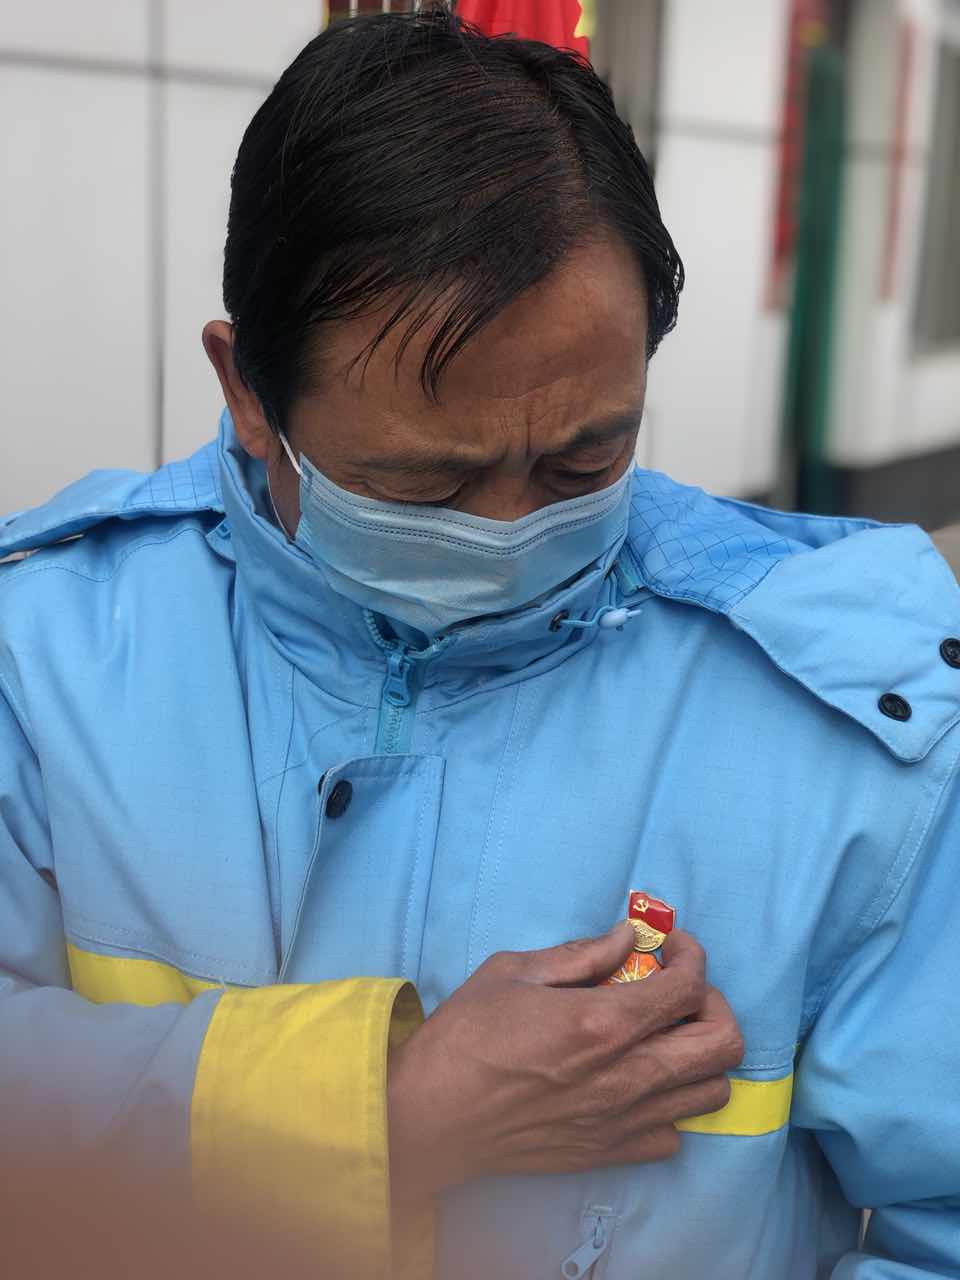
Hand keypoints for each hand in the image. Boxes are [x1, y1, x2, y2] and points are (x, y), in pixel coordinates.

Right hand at [388, 925, 743, 1202]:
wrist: (431, 1116)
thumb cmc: (465, 1036)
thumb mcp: (514, 971)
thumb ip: (582, 953)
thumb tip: (627, 936)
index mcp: (601, 1022)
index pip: (689, 988)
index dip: (690, 956)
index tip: (668, 945)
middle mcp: (626, 1076)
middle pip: (723, 1044)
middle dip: (712, 1003)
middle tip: (676, 987)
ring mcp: (622, 1120)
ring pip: (712, 1092)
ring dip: (699, 1053)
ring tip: (663, 1033)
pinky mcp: (609, 1152)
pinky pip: (675, 1134)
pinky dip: (672, 1103)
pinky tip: (637, 1079)